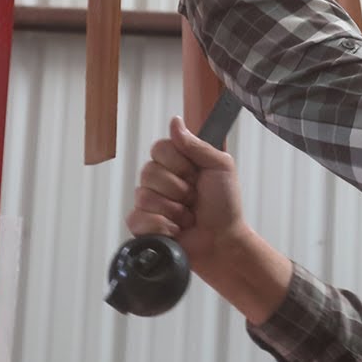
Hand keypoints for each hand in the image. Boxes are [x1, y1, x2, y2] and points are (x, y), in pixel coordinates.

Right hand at [126, 116, 246, 274]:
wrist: (223, 240)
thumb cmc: (225, 205)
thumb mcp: (219, 167)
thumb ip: (195, 144)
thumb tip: (175, 120)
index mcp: (176, 163)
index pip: (159, 148)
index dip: (179, 164)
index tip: (196, 175)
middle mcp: (159, 181)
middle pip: (148, 171)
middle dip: (178, 189)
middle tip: (194, 199)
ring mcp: (149, 204)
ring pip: (144, 196)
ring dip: (174, 210)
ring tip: (187, 217)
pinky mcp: (143, 227)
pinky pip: (137, 218)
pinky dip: (161, 226)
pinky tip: (175, 229)